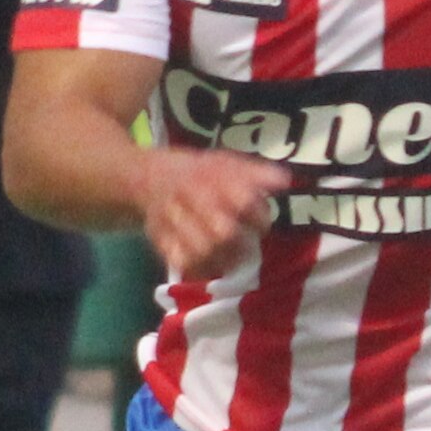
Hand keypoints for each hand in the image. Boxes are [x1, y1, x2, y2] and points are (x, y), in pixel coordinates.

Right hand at [132, 140, 291, 282]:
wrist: (144, 179)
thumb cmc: (195, 173)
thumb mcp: (224, 161)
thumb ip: (255, 172)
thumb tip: (286, 181)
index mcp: (208, 176)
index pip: (241, 200)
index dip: (259, 217)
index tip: (263, 224)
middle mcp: (188, 198)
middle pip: (222, 231)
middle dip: (241, 242)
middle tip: (249, 245)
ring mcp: (172, 222)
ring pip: (202, 251)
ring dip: (224, 259)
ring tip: (234, 259)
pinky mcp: (160, 241)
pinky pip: (183, 263)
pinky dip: (201, 269)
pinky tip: (213, 267)